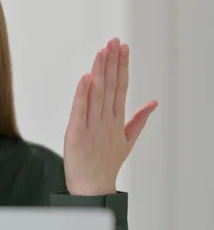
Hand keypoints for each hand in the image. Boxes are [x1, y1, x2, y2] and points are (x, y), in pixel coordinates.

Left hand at [63, 38, 157, 195]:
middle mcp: (106, 120)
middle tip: (114, 41)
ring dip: (99, 72)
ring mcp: (92, 126)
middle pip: (110, 86)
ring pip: (97, 94)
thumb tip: (153, 103)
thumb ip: (139, 120)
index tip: (123, 48)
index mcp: (117, 120)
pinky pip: (80, 111)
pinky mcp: (76, 133)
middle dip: (112, 62)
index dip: (122, 66)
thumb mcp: (127, 141)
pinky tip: (86, 78)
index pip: (121, 87)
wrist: (93, 188)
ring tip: (103, 51)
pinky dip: (82, 94)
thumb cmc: (106, 164)